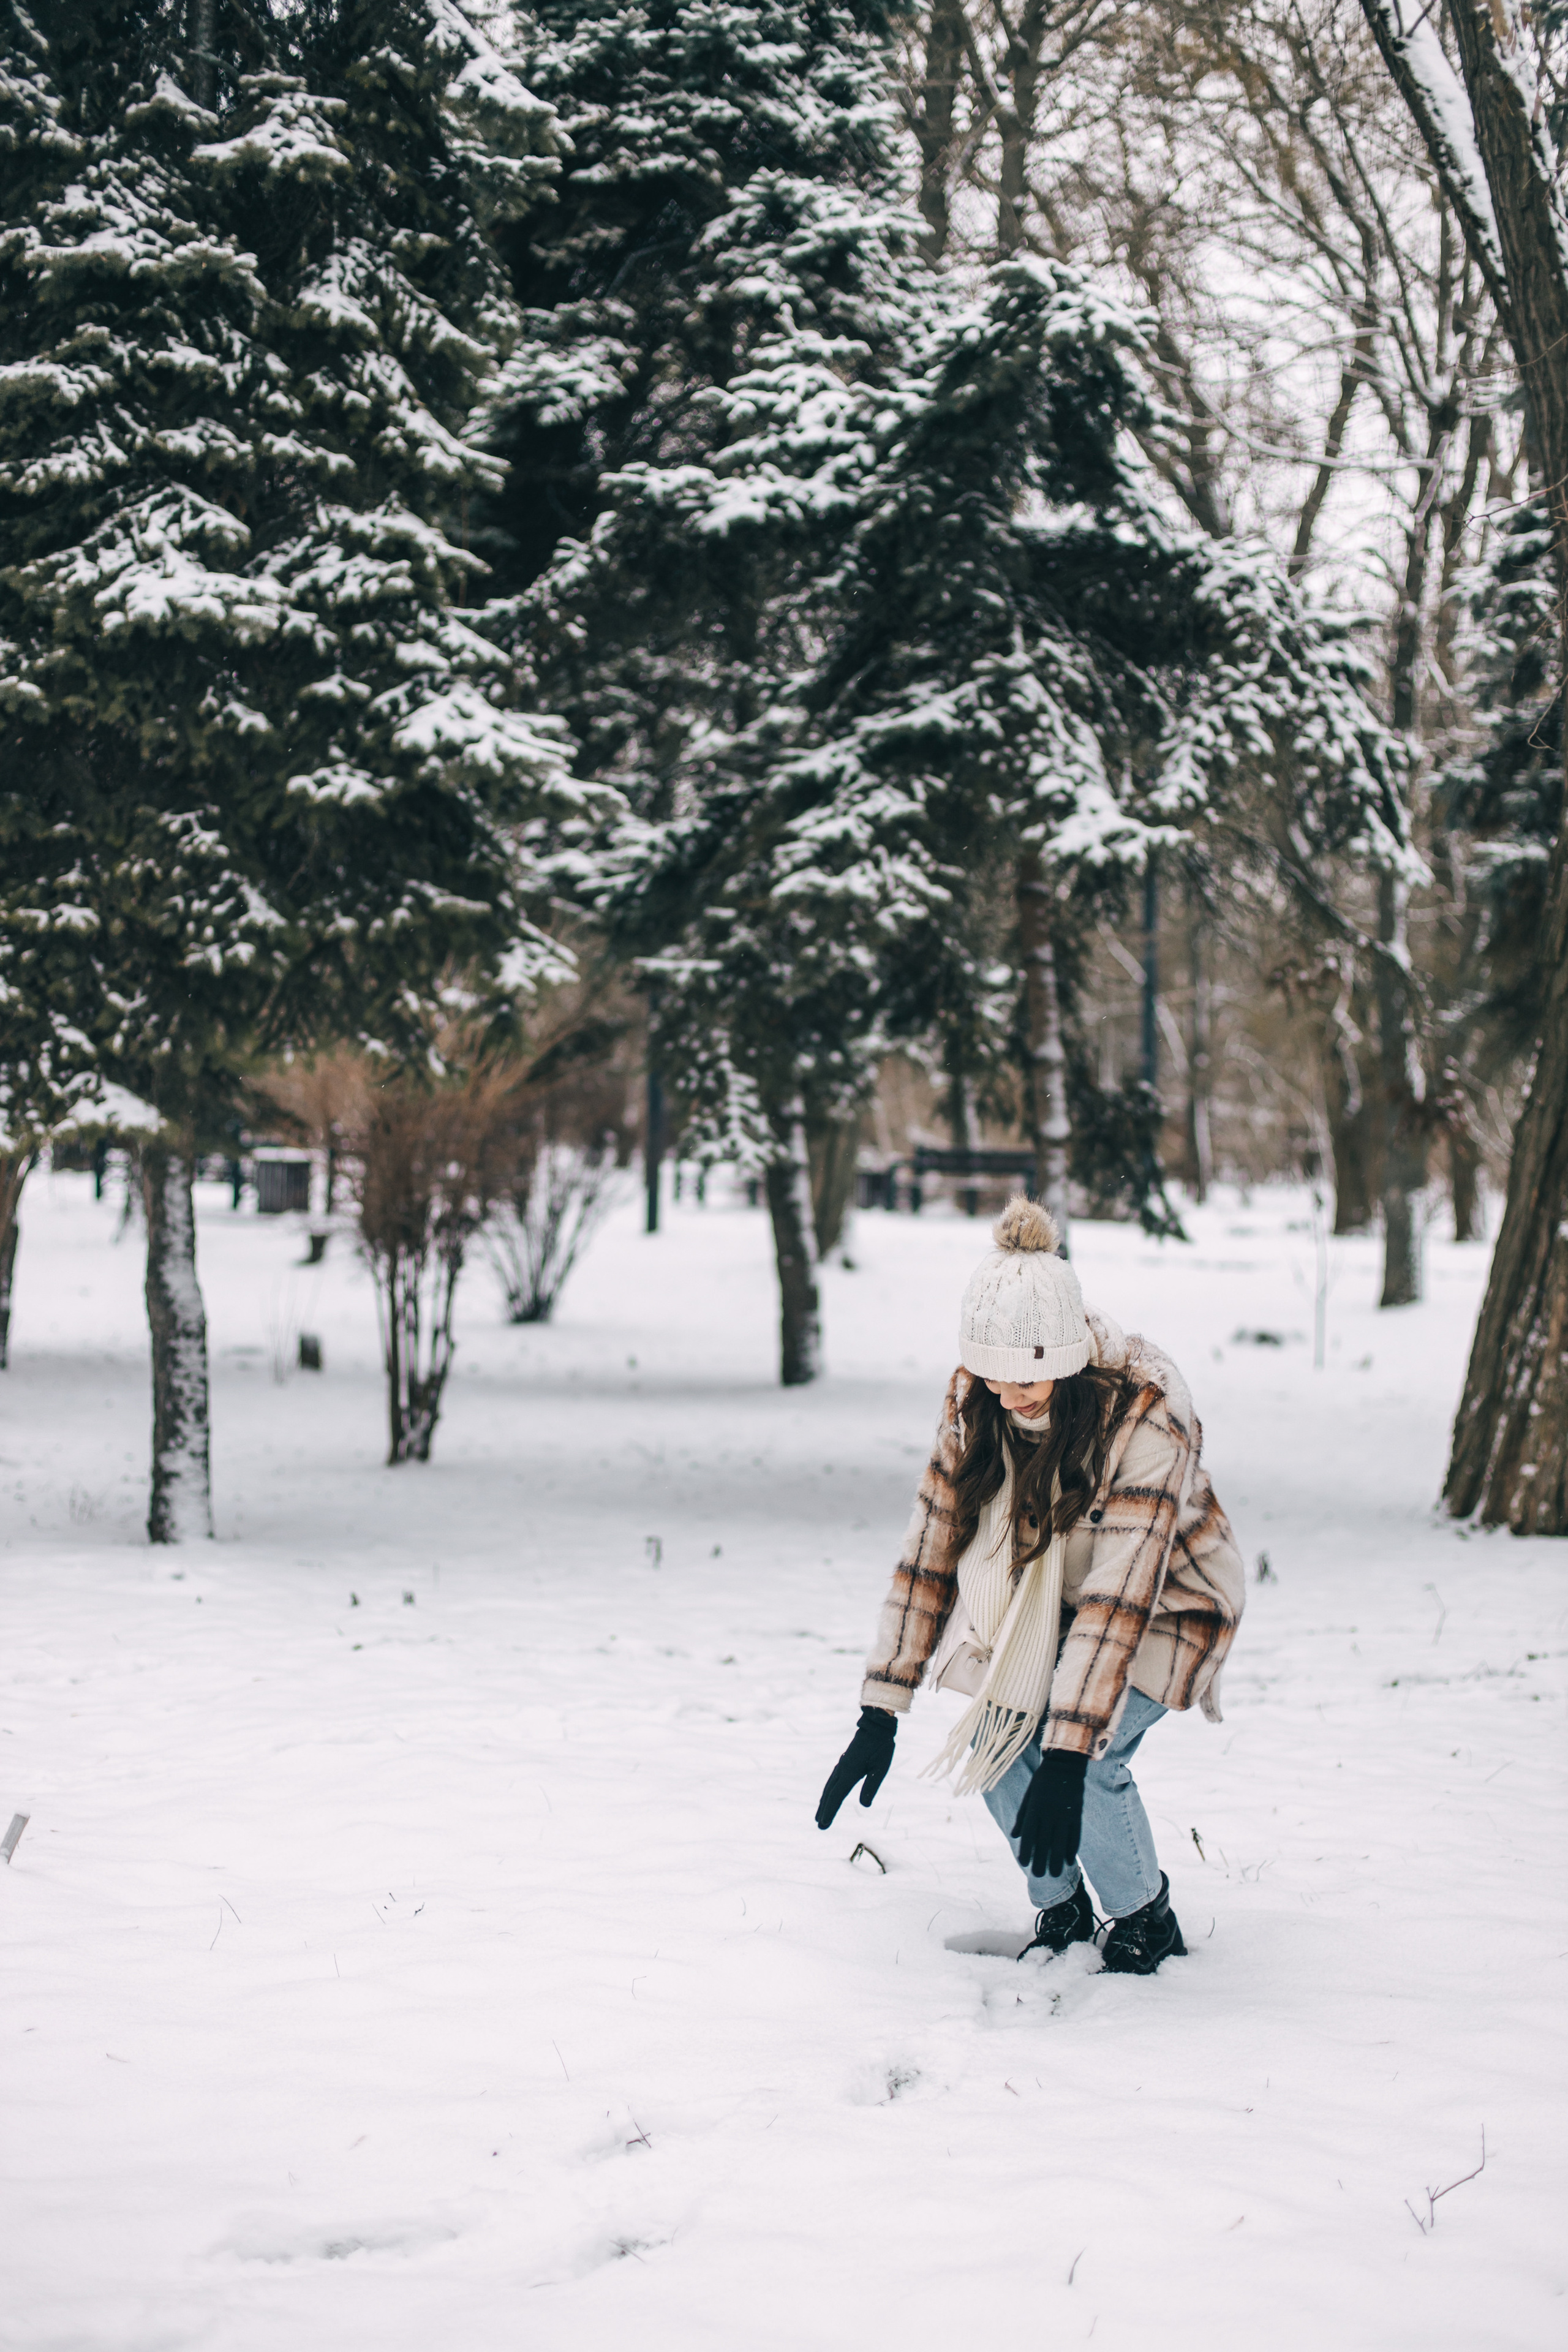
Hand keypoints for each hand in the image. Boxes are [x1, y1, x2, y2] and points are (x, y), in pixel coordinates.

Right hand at [815, 1707, 896, 1828]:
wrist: (876, 1726)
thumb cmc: (881, 1747)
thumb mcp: (880, 1767)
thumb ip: (871, 1786)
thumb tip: (864, 1805)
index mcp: (850, 1771)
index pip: (837, 1796)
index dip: (830, 1811)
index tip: (823, 1824)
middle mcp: (842, 1769)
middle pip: (830, 1793)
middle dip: (824, 1809)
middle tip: (819, 1825)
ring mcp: (842, 1765)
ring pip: (830, 1786)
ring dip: (824, 1801)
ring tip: (820, 1813)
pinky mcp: (845, 1762)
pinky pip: (833, 1780)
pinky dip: (829, 1791)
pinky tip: (829, 1794)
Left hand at [1011, 1749, 1088, 1878]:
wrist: (1065, 1763)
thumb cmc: (1043, 1780)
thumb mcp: (1028, 1794)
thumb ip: (1022, 1816)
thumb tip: (1015, 1836)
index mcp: (1035, 1808)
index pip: (1029, 1834)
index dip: (1026, 1850)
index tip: (1024, 1863)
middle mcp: (1049, 1813)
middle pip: (1044, 1842)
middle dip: (1041, 1860)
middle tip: (1039, 1876)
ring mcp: (1065, 1814)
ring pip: (1060, 1842)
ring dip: (1057, 1860)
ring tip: (1056, 1874)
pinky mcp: (1077, 1813)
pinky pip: (1075, 1835)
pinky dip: (1072, 1848)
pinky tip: (1070, 1860)